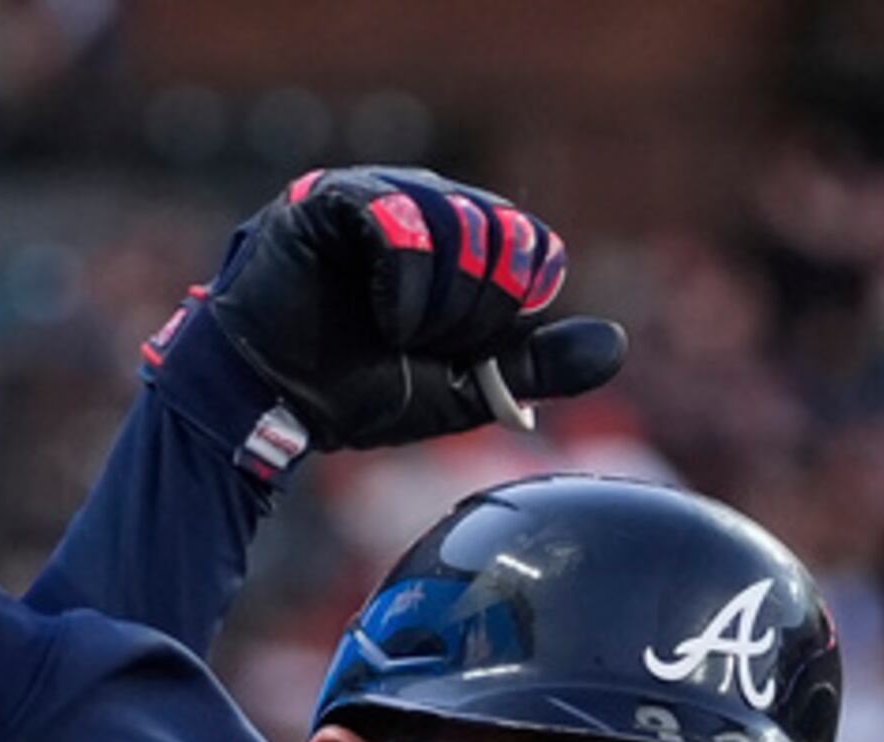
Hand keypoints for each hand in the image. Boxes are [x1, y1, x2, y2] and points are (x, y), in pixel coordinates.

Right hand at [181, 167, 628, 452]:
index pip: (531, 245)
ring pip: (457, 224)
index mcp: (455, 238)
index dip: (512, 306)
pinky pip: (400, 219)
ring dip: (440, 303)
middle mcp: (420, 201)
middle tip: (427, 347)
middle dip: (477, 311)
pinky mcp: (328, 199)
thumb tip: (614, 345)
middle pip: (503, 233)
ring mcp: (374, 192)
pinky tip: (386, 317)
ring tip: (399, 335)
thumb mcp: (461, 386)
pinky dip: (406, 282)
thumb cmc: (352, 392)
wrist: (268, 407)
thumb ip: (533, 365)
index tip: (464, 350)